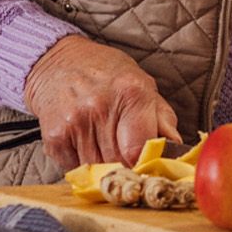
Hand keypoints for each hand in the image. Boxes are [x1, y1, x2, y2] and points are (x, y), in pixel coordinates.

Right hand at [23, 34, 180, 169]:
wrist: (57, 63)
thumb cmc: (106, 73)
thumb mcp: (142, 83)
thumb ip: (162, 117)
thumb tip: (177, 148)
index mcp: (131, 91)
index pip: (140, 148)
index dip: (147, 161)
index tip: (149, 163)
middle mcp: (100, 107)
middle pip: (120, 161)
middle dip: (128, 164)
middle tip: (128, 155)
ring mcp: (74, 123)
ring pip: (98, 168)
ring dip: (105, 165)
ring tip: (105, 144)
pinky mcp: (54, 137)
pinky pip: (75, 168)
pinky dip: (83, 163)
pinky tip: (85, 143)